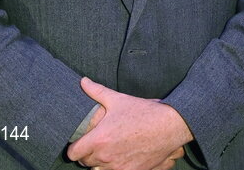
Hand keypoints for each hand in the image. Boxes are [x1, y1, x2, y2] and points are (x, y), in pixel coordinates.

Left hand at [67, 78, 190, 169]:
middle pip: (85, 163)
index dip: (75, 147)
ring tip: (110, 151)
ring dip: (101, 163)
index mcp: (98, 140)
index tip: (81, 142)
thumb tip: (83, 81)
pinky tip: (122, 156)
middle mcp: (105, 157)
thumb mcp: (119, 100)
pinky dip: (115, 167)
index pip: (73, 153)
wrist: (170, 126)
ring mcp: (118, 167)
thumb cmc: (144, 113)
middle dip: (88, 154)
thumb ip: (97, 91)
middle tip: (97, 144)